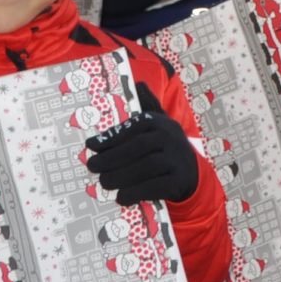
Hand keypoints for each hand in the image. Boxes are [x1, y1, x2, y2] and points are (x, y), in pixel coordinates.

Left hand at [85, 85, 199, 207]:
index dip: (111, 136)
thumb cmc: (164, 147)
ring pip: (147, 167)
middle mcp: (171, 137)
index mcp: (160, 122)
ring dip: (121, 176)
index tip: (90, 145)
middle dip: (112, 158)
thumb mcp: (158, 125)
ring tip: (104, 183)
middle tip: (92, 167)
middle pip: (138, 147)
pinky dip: (137, 192)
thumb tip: (137, 84)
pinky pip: (156, 186)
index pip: (134, 127)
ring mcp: (178, 159)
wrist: (191, 172)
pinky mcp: (180, 179)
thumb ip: (146, 106)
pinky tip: (122, 197)